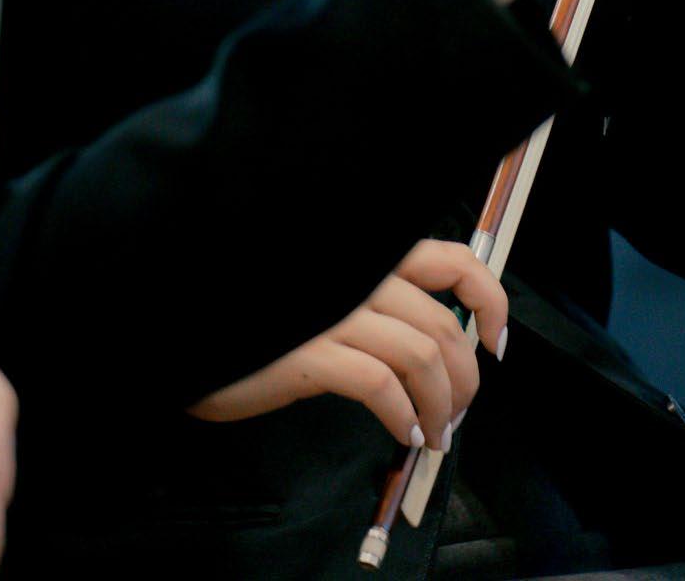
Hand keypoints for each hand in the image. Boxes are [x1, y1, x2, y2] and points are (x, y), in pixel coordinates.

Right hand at [188, 239, 505, 449]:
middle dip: (465, 376)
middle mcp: (358, 273)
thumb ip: (378, 297)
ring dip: (441, 403)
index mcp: (369, 253)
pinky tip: (404, 431)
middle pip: (443, 323)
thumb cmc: (262, 316)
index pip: (453, 259)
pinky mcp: (309, 354)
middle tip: (461, 409)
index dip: (489, 300)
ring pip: (421, 356)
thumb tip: (438, 341)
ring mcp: (333, 311)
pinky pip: (380, 387)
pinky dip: (403, 414)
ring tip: (435, 431)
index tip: (495, 342)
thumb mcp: (331, 290)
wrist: (189, 330)